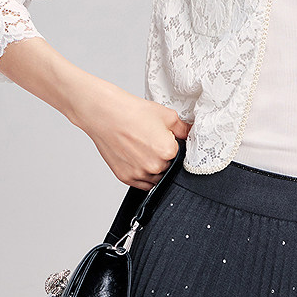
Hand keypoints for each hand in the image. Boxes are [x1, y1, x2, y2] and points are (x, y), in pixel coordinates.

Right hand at [69, 77, 191, 189]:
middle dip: (163, 158)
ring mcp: (140, 174)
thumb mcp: (165, 114)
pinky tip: (136, 158)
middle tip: (149, 142)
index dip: (172, 147)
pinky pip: (141, 184)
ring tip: (141, 149)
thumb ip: (183, 128)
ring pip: (155, 178)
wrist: (105, 113)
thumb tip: (191, 134)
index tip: (164, 140)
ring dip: (153, 169)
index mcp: (168, 151)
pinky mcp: (126, 178)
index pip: (179, 156)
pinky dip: (142, 174)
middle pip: (167, 168)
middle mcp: (155, 166)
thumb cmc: (132, 112)